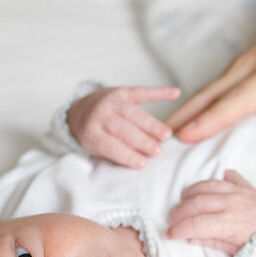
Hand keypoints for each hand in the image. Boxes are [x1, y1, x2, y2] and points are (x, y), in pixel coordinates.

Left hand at [66, 86, 180, 168]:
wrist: (80, 110)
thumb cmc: (93, 135)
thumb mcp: (95, 148)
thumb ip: (114, 154)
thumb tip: (141, 162)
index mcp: (91, 132)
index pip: (110, 145)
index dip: (127, 155)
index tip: (143, 164)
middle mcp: (100, 114)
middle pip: (124, 129)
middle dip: (142, 140)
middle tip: (158, 151)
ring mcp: (112, 101)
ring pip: (135, 113)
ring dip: (152, 124)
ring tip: (166, 135)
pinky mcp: (124, 92)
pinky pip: (143, 92)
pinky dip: (160, 92)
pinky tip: (175, 93)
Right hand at [164, 0, 255, 145]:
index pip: (237, 101)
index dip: (211, 121)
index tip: (185, 136)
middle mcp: (250, 67)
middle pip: (210, 96)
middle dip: (182, 119)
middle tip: (155, 142)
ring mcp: (242, 64)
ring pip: (207, 91)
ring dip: (183, 111)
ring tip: (159, 133)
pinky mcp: (240, 65)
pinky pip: (213, 87)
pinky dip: (194, 103)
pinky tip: (184, 117)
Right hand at [167, 170, 255, 253]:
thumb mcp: (238, 251)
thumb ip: (214, 243)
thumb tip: (191, 239)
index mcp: (230, 223)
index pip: (197, 223)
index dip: (180, 228)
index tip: (170, 234)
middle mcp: (232, 204)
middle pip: (197, 202)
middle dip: (180, 211)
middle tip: (172, 219)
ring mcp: (239, 192)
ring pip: (207, 185)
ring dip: (191, 193)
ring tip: (182, 202)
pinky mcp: (247, 186)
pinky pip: (228, 177)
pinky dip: (216, 180)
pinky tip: (208, 187)